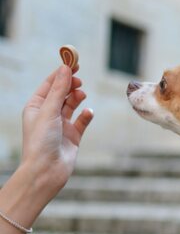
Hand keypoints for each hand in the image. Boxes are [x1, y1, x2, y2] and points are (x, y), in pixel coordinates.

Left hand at [20, 64, 93, 197]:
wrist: (46, 170)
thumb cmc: (41, 141)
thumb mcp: (49, 111)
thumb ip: (59, 90)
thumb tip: (65, 69)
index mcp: (36, 107)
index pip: (49, 85)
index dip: (60, 74)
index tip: (73, 63)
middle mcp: (48, 115)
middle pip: (62, 93)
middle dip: (70, 85)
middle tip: (80, 80)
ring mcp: (61, 125)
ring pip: (72, 105)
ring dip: (77, 98)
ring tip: (82, 95)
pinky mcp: (74, 136)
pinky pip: (82, 121)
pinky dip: (86, 115)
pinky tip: (89, 113)